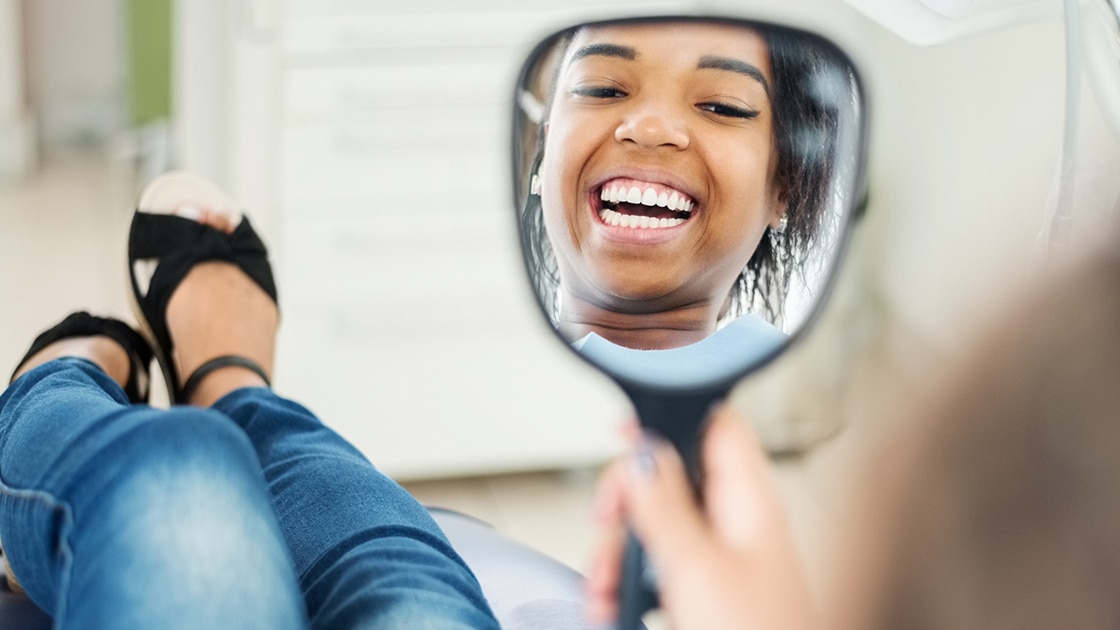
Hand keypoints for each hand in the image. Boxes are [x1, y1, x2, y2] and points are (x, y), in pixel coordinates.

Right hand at [586, 405, 815, 629]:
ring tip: (608, 588)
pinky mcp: (704, 587)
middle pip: (668, 475)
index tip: (624, 434)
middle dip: (626, 501)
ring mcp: (720, 554)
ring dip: (619, 551)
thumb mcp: (696, 566)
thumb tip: (641, 450)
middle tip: (608, 522)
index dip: (668, 416)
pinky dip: (631, 580)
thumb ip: (663, 504)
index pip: (712, 422)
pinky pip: (658, 564)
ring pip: (655, 523)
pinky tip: (618, 604)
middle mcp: (735, 518)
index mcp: (747, 497)